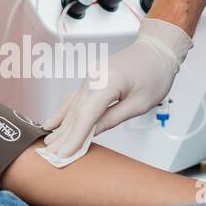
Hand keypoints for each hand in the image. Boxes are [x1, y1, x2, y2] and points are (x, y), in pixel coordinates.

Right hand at [41, 17, 193, 157]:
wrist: (157, 49)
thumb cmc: (155, 73)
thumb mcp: (139, 103)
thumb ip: (113, 118)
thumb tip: (92, 133)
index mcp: (107, 82)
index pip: (86, 115)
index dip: (74, 137)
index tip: (64, 153)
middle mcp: (94, 77)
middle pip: (76, 112)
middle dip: (64, 136)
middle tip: (51, 155)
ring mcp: (91, 77)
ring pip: (73, 106)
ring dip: (61, 126)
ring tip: (48, 144)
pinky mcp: (92, 79)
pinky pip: (76, 98)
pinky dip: (64, 112)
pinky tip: (51, 123)